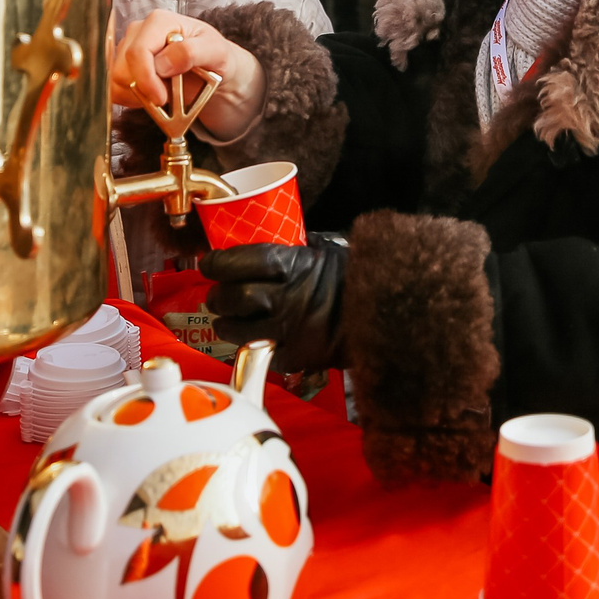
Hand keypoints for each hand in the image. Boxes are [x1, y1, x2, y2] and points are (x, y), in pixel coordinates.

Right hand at [109, 10, 262, 118]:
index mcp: (159, 22)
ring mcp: (128, 50)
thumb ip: (191, 52)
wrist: (213, 70)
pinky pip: (116, 90)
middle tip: (168, 98)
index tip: (161, 98)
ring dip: (140, 96)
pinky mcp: (124, 68)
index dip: (146, 78)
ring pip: (117, 81)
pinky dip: (133, 100)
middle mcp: (138, 32)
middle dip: (144, 89)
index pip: (138, 52)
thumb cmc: (214, 56)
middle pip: (123, 69)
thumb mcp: (215, 51)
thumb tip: (163, 63)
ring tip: (165, 93)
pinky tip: (152, 95)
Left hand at [200, 241, 346, 373]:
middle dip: (218, 296)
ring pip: (237, 329)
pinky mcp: (295, 356)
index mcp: (292, 265)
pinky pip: (260, 352)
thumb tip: (274, 242)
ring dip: (226, 323)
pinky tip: (253, 338)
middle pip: (233, 297)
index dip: (217, 263)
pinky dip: (253, 346)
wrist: (387, 313)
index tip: (210, 263)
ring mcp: (288, 329)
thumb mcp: (328, 249)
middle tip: (218, 295)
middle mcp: (285, 297)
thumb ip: (298, 248)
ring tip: (225, 319)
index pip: (238, 262)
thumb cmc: (359, 276)